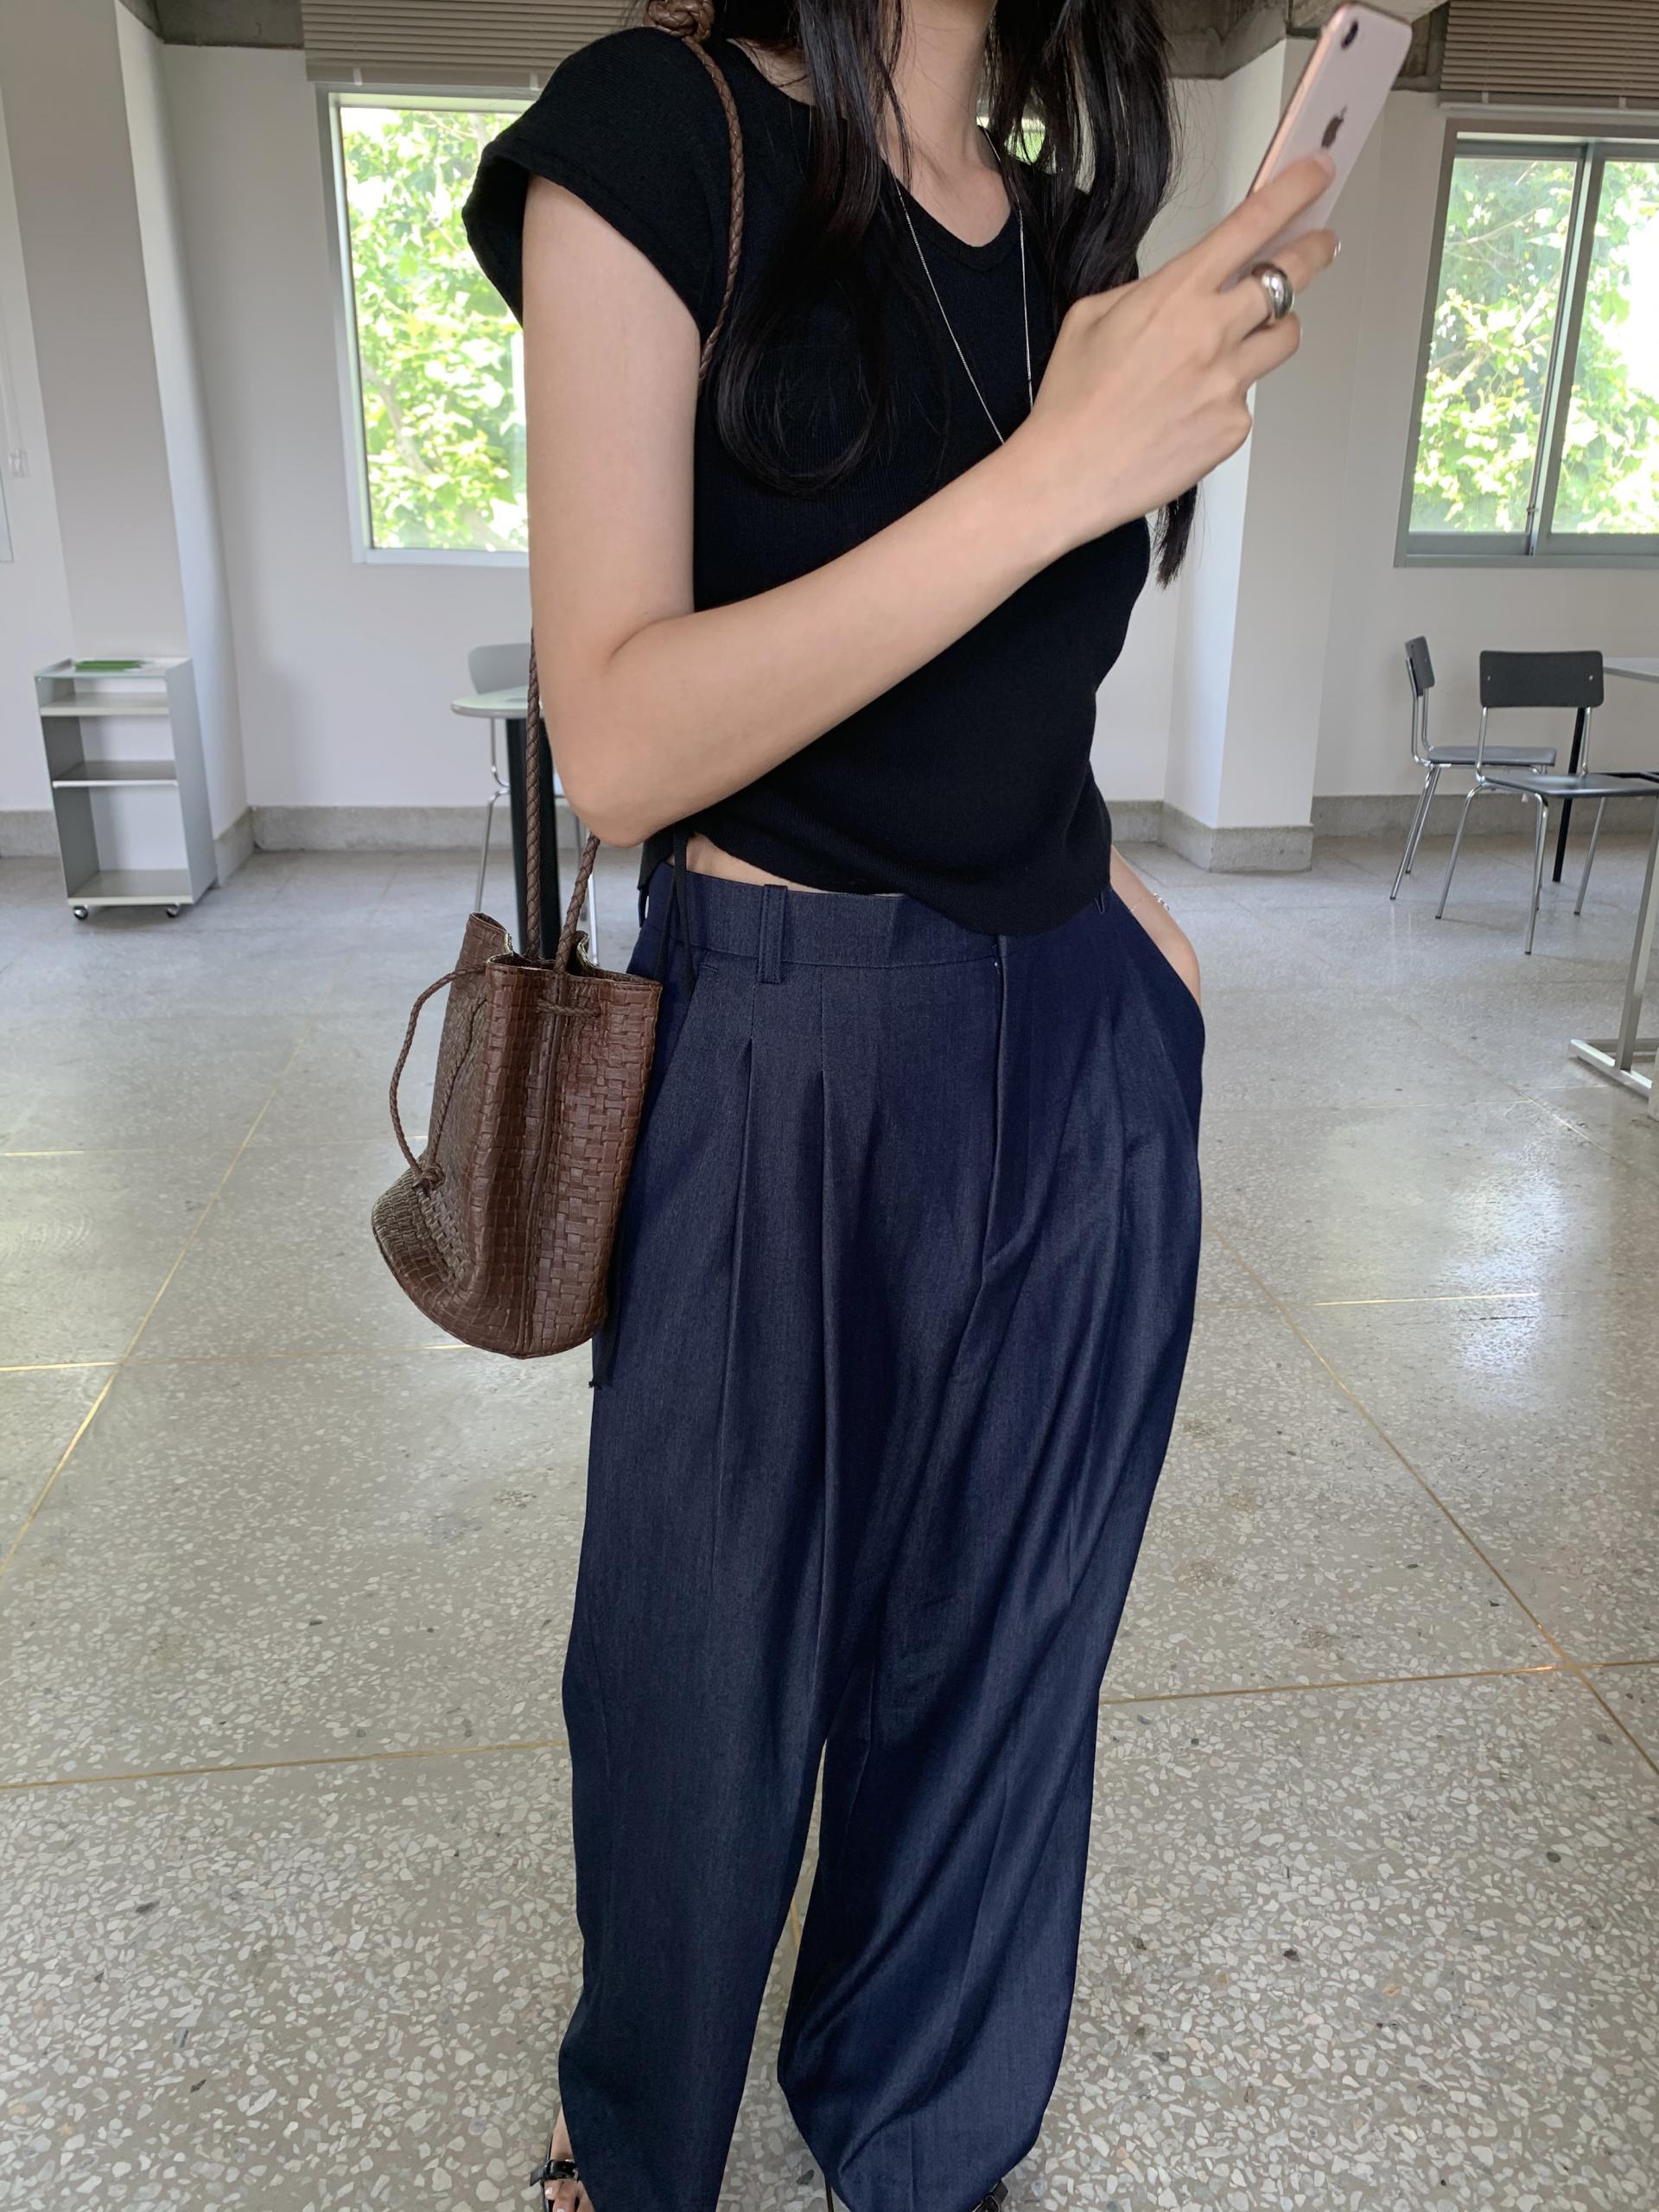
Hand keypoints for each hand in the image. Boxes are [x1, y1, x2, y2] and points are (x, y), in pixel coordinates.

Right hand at [1009, 155, 1339, 554]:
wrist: (1067, 475)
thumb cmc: (1072, 401)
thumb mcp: (1092, 316)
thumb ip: (1148, 291)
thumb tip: (1179, 289)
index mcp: (1177, 293)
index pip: (1253, 225)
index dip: (1294, 191)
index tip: (1317, 172)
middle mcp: (1212, 331)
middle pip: (1290, 276)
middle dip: (1314, 252)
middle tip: (1322, 244)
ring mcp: (1228, 382)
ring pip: (1284, 338)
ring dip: (1273, 329)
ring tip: (1244, 341)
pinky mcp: (1233, 426)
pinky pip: (1248, 398)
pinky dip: (1227, 396)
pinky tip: (1190, 411)